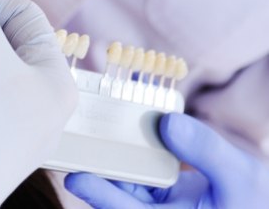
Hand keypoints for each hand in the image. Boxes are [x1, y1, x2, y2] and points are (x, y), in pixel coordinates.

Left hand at [65, 112, 268, 207]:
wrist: (256, 205)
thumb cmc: (254, 202)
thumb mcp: (239, 176)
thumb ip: (206, 150)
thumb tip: (167, 122)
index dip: (101, 197)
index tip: (76, 178)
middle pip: (118, 196)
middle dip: (96, 171)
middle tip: (71, 143)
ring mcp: (158, 208)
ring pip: (124, 183)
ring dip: (110, 157)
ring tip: (86, 129)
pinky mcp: (159, 196)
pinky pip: (137, 174)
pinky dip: (128, 152)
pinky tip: (117, 123)